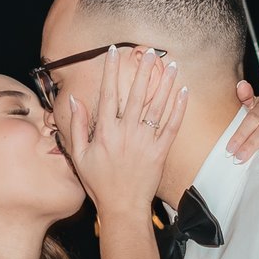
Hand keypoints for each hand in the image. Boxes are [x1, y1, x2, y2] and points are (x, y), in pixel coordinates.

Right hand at [60, 45, 184, 212]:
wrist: (122, 207)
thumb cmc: (98, 183)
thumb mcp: (79, 156)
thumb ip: (76, 127)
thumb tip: (74, 100)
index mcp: (105, 132)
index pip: (108, 93)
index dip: (111, 70)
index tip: (114, 51)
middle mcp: (126, 133)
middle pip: (136, 94)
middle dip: (143, 70)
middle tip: (150, 51)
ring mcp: (145, 142)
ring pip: (157, 107)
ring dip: (165, 84)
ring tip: (172, 65)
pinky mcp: (161, 152)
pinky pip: (172, 127)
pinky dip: (179, 109)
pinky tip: (184, 92)